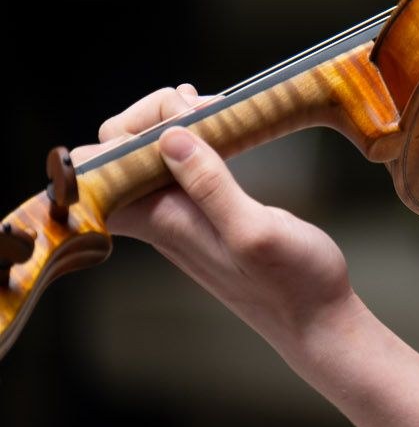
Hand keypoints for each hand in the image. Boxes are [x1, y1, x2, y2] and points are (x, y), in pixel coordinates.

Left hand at [78, 86, 355, 353]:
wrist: (315, 318)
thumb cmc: (293, 281)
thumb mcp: (256, 229)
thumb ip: (211, 185)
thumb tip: (168, 138)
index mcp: (162, 219)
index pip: (96, 168)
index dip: (126, 131)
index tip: (182, 119)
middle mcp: (159, 216)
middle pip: (115, 151)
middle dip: (152, 115)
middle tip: (207, 109)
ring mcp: (178, 213)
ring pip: (145, 154)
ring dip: (175, 122)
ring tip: (219, 113)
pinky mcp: (202, 210)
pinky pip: (176, 162)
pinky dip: (195, 136)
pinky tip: (226, 129)